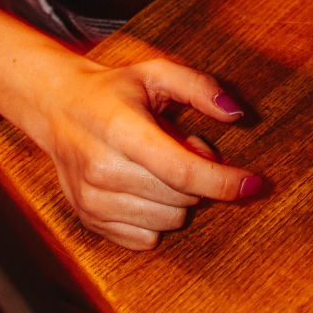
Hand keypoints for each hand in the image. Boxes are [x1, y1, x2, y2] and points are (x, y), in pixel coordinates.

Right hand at [17, 50, 261, 249]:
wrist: (57, 107)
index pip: (181, 170)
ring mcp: (93, 201)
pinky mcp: (89, 220)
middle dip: (198, 178)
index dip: (223, 181)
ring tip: (159, 165)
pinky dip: (157, 218)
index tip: (254, 183)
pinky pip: (146, 240)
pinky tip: (144, 186)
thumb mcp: (156, 72)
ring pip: (168, 223)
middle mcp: (103, 170)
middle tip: (183, 145)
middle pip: (180, 199)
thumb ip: (199, 87)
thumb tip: (236, 114)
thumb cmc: (113, 90)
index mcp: (120, 130)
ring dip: (179, 199)